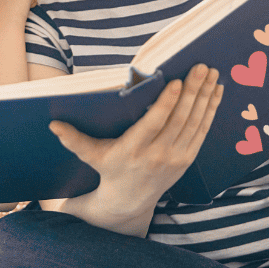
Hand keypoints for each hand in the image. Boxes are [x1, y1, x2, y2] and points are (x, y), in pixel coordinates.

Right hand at [49, 65, 223, 214]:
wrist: (130, 200)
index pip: (154, 124)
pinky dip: (210, 110)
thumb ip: (73, 139)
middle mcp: (158, 155)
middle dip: (192, 92)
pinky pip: (202, 131)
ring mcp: (176, 158)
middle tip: (202, 67)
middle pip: (179, 119)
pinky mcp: (188, 159)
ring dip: (205, 97)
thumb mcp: (90, 155)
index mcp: (133, 150)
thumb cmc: (109, 169)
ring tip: (212, 73)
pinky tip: (216, 91)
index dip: (166, 103)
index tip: (176, 82)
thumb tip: (52, 125)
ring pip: (194, 123)